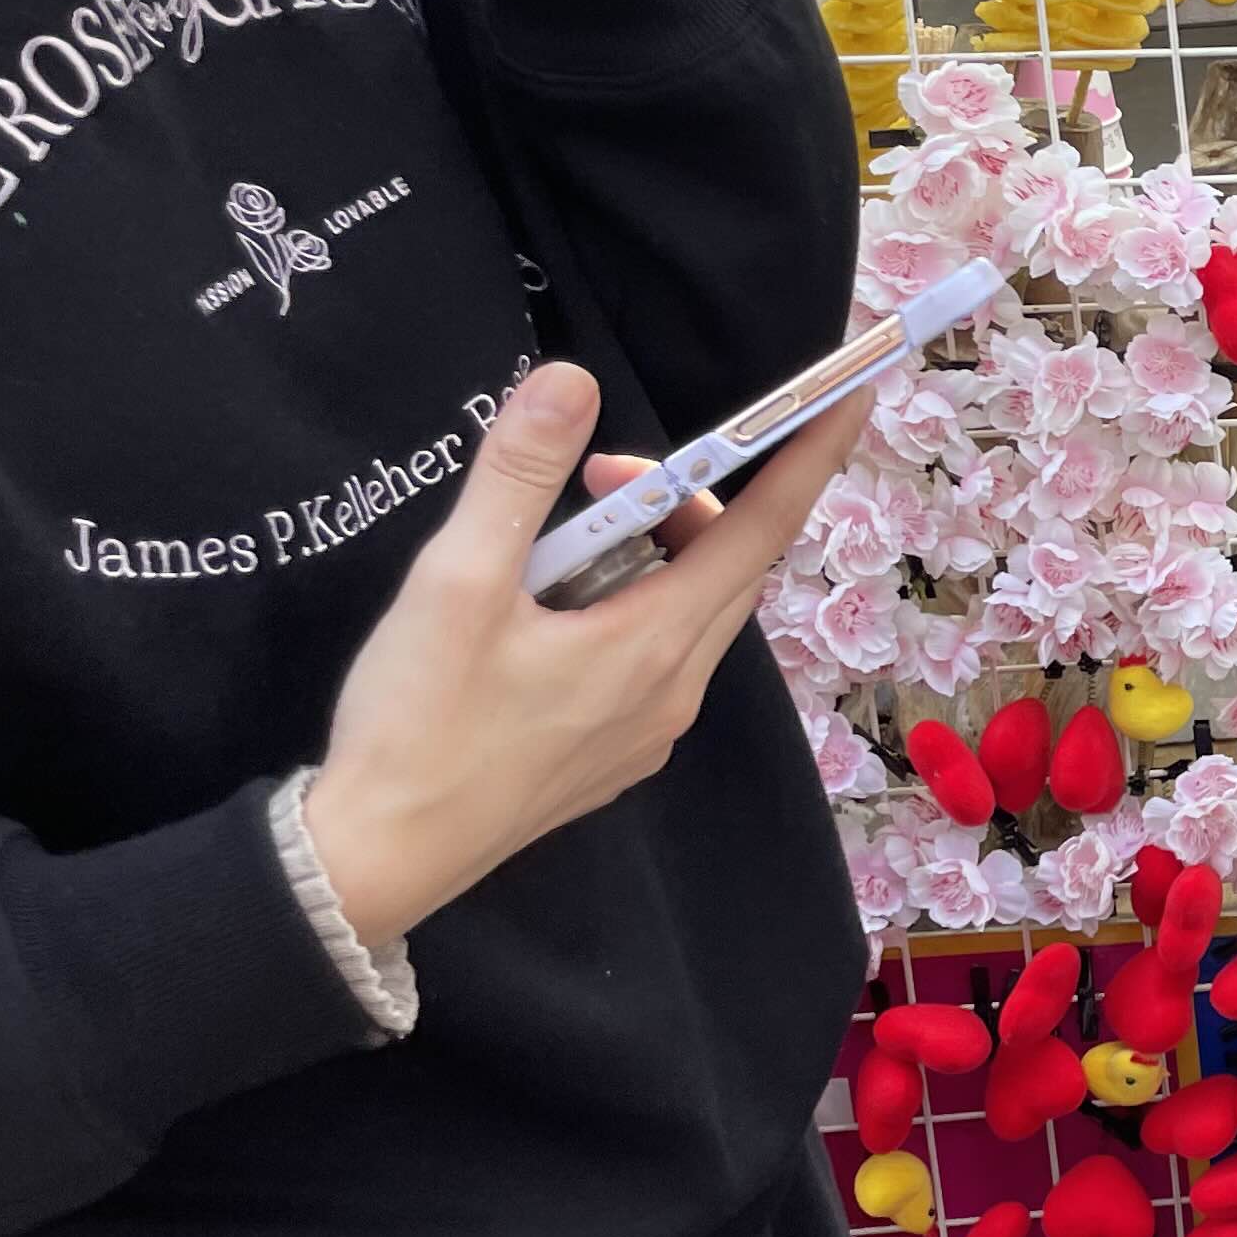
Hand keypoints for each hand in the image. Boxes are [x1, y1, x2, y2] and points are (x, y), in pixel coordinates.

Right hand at [301, 363, 866, 949]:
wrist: (382, 857)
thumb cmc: (416, 723)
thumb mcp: (455, 583)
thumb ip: (517, 477)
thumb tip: (571, 380)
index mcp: (655, 644)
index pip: (764, 528)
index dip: (812, 453)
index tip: (854, 392)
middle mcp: (676, 687)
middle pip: (729, 564)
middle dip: (688, 496)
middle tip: (593, 469)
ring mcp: (652, 725)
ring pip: (691, 608)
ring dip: (651, 549)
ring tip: (557, 529)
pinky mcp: (618, 747)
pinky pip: (657, 651)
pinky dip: (632, 600)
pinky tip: (554, 599)